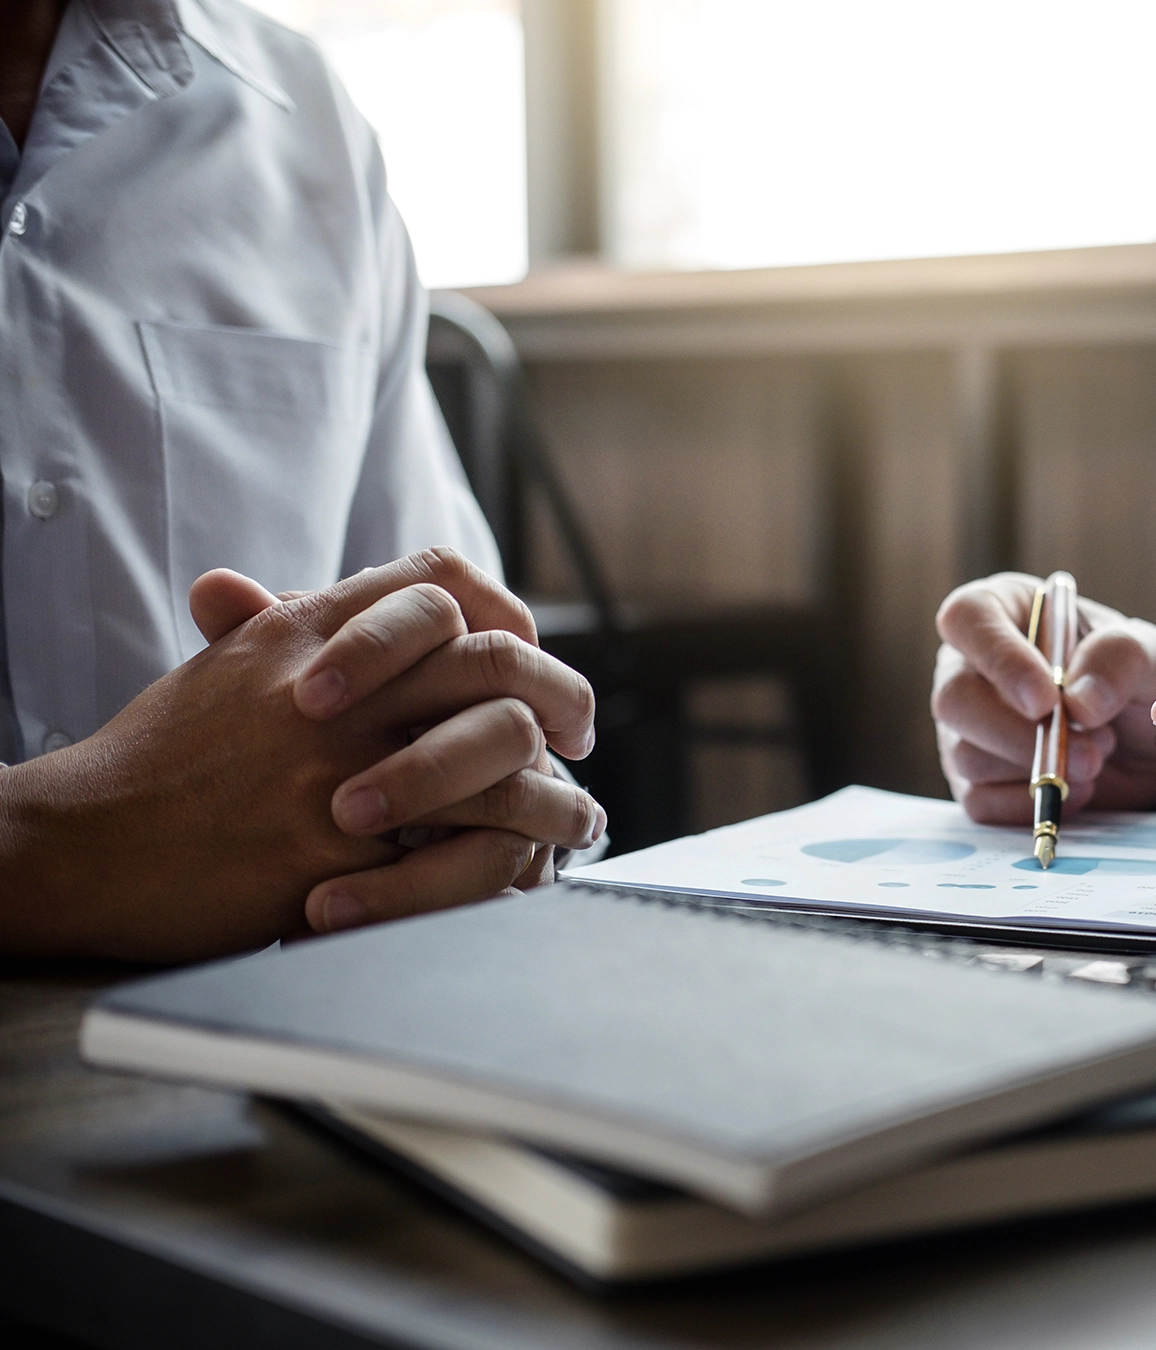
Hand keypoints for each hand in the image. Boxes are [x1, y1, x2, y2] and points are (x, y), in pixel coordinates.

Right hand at [0, 550, 596, 961]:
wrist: (82, 843)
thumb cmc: (154, 761)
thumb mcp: (227, 668)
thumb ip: (301, 627)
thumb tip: (380, 612)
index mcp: (308, 630)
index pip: (441, 583)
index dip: (506, 616)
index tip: (531, 656)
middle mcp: (338, 686)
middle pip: (494, 659)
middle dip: (560, 693)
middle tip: (580, 730)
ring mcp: (343, 764)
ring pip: (499, 749)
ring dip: (553, 788)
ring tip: (579, 813)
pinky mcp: (343, 846)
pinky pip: (460, 842)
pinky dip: (510, 856)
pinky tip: (535, 868)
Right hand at [932, 572, 1155, 822]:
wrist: (1144, 744)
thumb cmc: (1134, 680)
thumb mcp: (1151, 654)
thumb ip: (1122, 658)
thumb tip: (1078, 702)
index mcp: (1003, 609)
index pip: (967, 617)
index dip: (999, 658)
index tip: (1046, 699)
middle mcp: (970, 665)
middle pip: (954, 699)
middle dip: (1021, 735)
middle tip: (1089, 754)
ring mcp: (965, 726)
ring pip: (968, 756)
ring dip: (1040, 768)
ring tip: (1096, 755)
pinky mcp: (973, 779)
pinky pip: (980, 801)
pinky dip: (1032, 804)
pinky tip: (1075, 788)